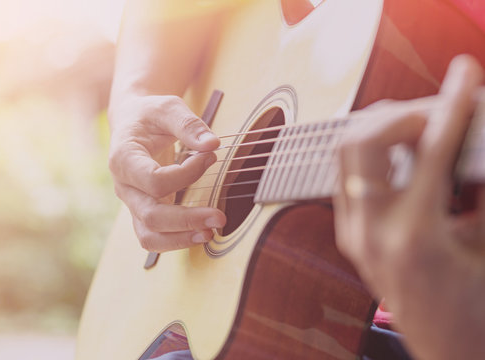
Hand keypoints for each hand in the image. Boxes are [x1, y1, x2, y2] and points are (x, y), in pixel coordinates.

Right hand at [109, 94, 226, 251]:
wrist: (132, 122)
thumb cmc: (149, 115)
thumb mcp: (167, 108)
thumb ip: (189, 124)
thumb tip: (212, 144)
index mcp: (123, 158)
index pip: (154, 180)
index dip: (186, 174)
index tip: (209, 157)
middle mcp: (124, 186)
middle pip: (151, 215)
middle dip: (187, 219)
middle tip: (220, 216)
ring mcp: (132, 202)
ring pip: (149, 235)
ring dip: (180, 239)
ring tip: (210, 233)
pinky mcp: (142, 211)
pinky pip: (154, 237)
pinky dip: (176, 240)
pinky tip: (201, 233)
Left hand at [334, 55, 484, 359]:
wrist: (447, 348)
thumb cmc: (473, 308)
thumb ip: (479, 189)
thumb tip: (473, 145)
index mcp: (412, 237)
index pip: (428, 151)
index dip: (450, 106)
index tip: (462, 75)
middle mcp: (369, 232)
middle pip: (362, 141)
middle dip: (401, 112)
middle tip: (438, 109)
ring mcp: (352, 233)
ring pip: (346, 153)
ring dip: (381, 128)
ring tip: (420, 125)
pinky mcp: (350, 235)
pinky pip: (349, 174)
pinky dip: (373, 152)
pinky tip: (402, 152)